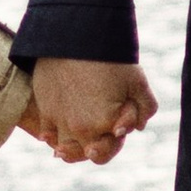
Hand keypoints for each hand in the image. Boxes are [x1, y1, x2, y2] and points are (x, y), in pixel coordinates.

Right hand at [27, 57, 157, 165]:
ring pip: (65, 150)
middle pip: (89, 153)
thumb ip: (145, 108)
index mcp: (105, 125)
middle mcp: (80, 129)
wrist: (73, 37)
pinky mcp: (45, 112)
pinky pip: (47, 136)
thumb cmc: (109, 58)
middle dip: (97, 144)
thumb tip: (138, 127)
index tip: (117, 124)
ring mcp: (60, 122)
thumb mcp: (137, 81)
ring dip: (73, 145)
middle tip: (99, 130)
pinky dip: (54, 135)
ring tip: (78, 132)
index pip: (109, 149)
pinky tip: (60, 125)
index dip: (116, 136)